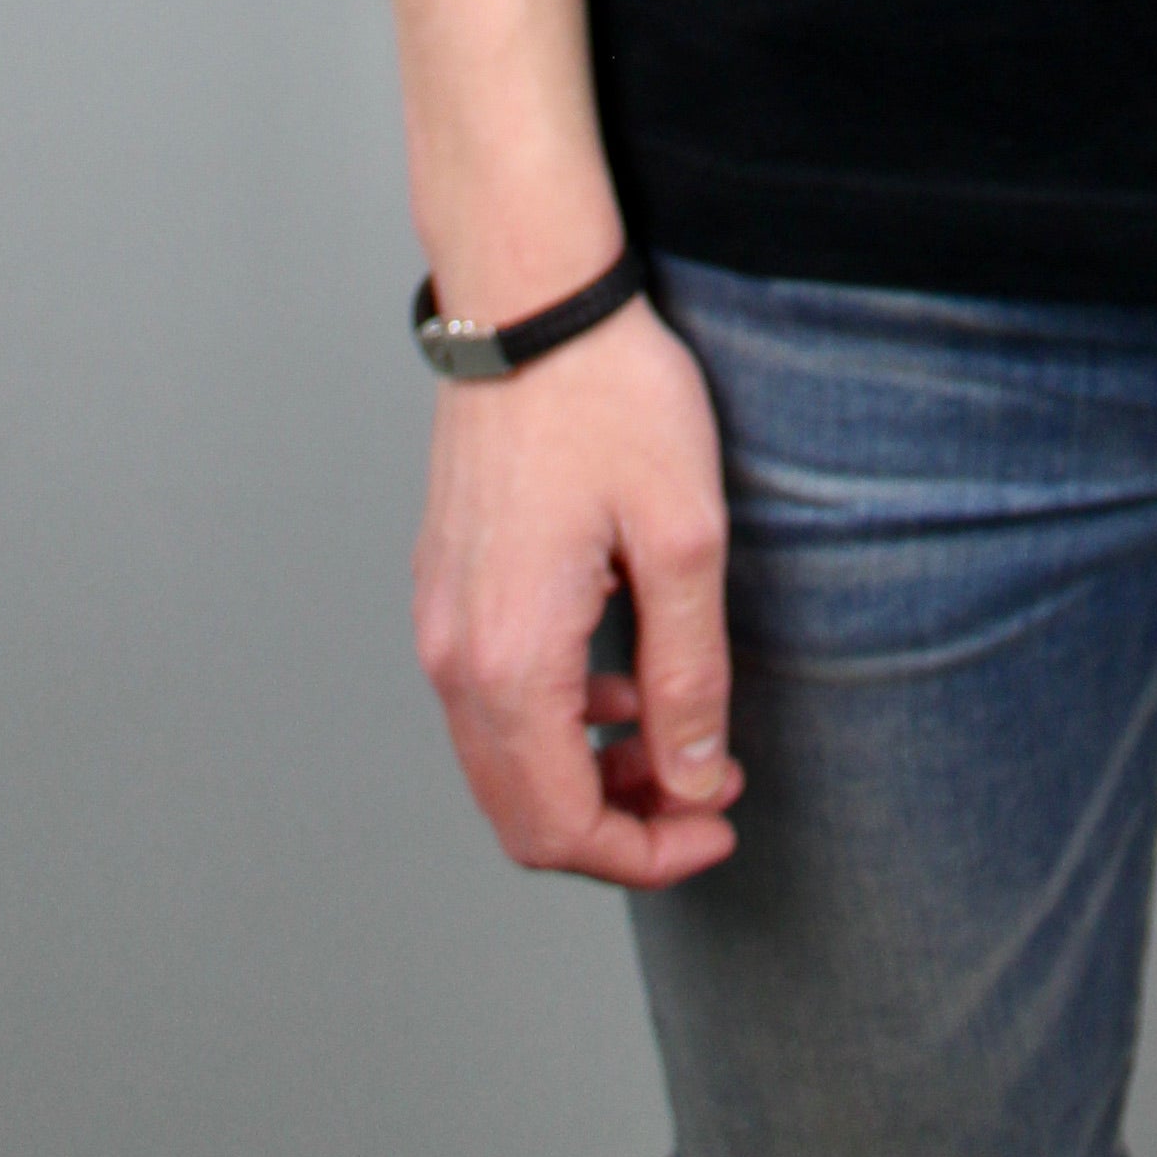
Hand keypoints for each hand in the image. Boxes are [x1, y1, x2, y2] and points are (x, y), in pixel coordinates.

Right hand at [410, 294, 742, 883]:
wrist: (532, 302)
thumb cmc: (610, 399)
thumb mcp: (685, 539)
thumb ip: (689, 675)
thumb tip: (695, 776)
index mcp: (511, 659)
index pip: (560, 826)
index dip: (646, 854)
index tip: (716, 825)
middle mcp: (455, 657)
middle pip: (521, 813)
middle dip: (617, 829)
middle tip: (703, 799)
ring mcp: (439, 622)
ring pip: (501, 762)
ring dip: (585, 778)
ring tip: (673, 745)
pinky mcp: (445, 588)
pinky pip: (488, 702)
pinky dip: (554, 725)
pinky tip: (619, 683)